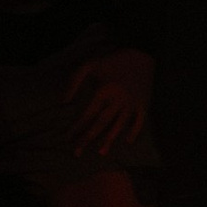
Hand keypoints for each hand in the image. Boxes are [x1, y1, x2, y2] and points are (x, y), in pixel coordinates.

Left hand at [67, 42, 153, 159]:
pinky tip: (127, 142)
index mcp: (103, 91)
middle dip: (87, 138)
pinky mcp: (143, 103)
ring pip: (119, 125)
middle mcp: (117, 100)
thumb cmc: (112, 61)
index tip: (67, 138)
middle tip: (77, 152)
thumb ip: (73, 82)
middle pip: (101, 123)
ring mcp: (132, 103)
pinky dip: (134, 131)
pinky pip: (140, 121)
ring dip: (109, 140)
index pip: (87, 114)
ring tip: (100, 153)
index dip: (76, 127)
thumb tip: (62, 102)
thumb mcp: (89, 66)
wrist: (141, 53)